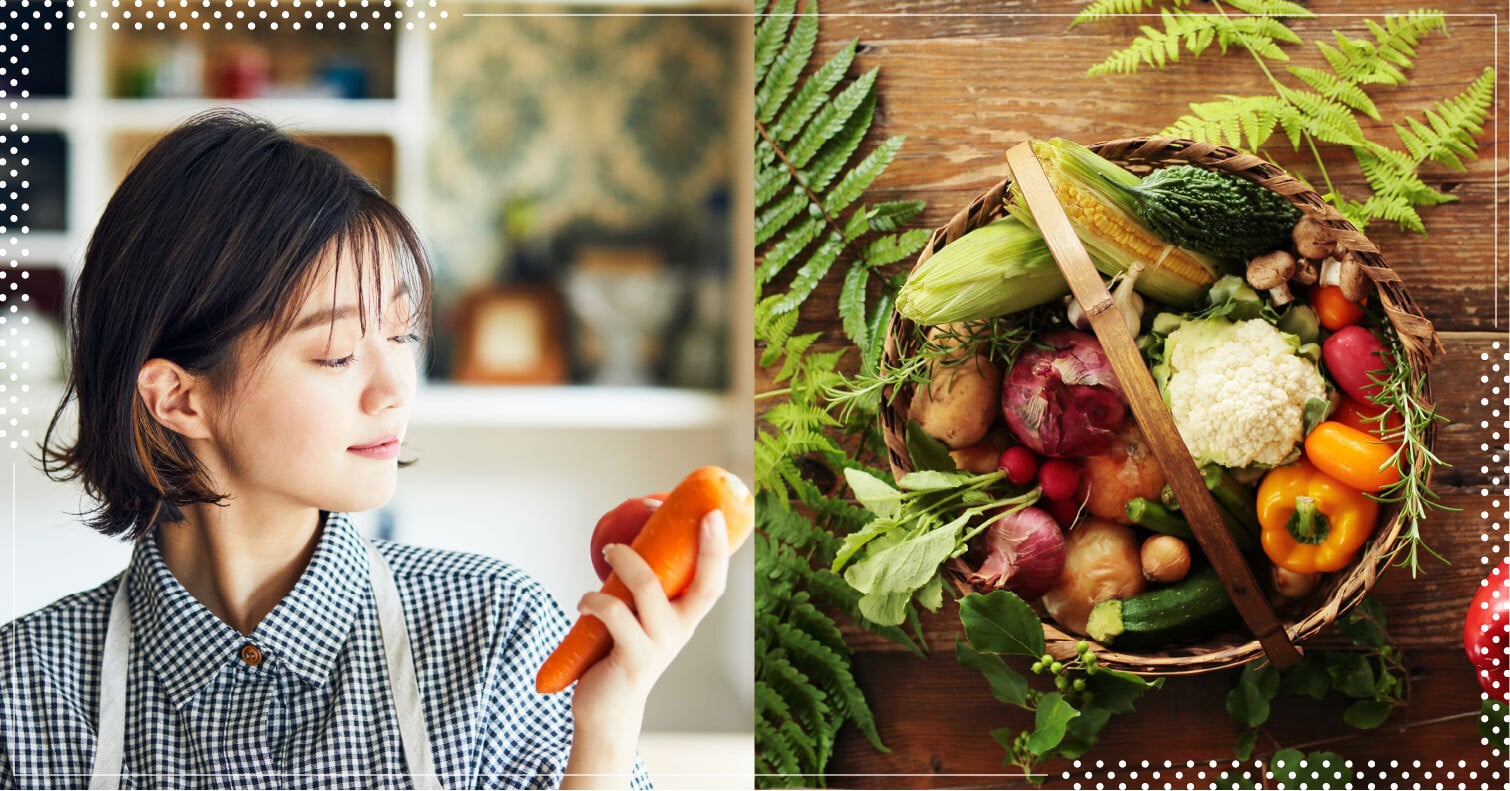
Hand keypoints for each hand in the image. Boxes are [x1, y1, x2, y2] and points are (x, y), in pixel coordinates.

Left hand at [563, 510, 730, 779]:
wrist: (607, 710)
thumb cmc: (621, 652)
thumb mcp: (640, 618)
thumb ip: (640, 587)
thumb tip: (627, 537)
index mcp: (686, 618)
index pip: (715, 582)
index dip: (718, 549)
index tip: (713, 514)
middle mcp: (680, 632)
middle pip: (703, 587)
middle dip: (702, 548)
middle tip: (695, 517)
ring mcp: (658, 646)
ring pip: (647, 589)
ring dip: (624, 561)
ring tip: (609, 551)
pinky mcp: (632, 659)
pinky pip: (614, 613)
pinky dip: (594, 599)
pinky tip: (583, 602)